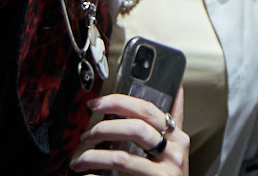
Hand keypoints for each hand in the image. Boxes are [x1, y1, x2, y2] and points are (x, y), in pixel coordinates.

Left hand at [72, 87, 186, 173]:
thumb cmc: (170, 175)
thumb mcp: (175, 148)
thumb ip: (174, 121)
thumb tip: (178, 89)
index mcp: (177, 136)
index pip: (147, 109)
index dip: (119, 102)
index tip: (96, 102)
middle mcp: (174, 151)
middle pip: (135, 128)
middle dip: (104, 128)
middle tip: (86, 134)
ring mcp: (164, 171)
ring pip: (122, 157)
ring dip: (94, 156)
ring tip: (79, 161)